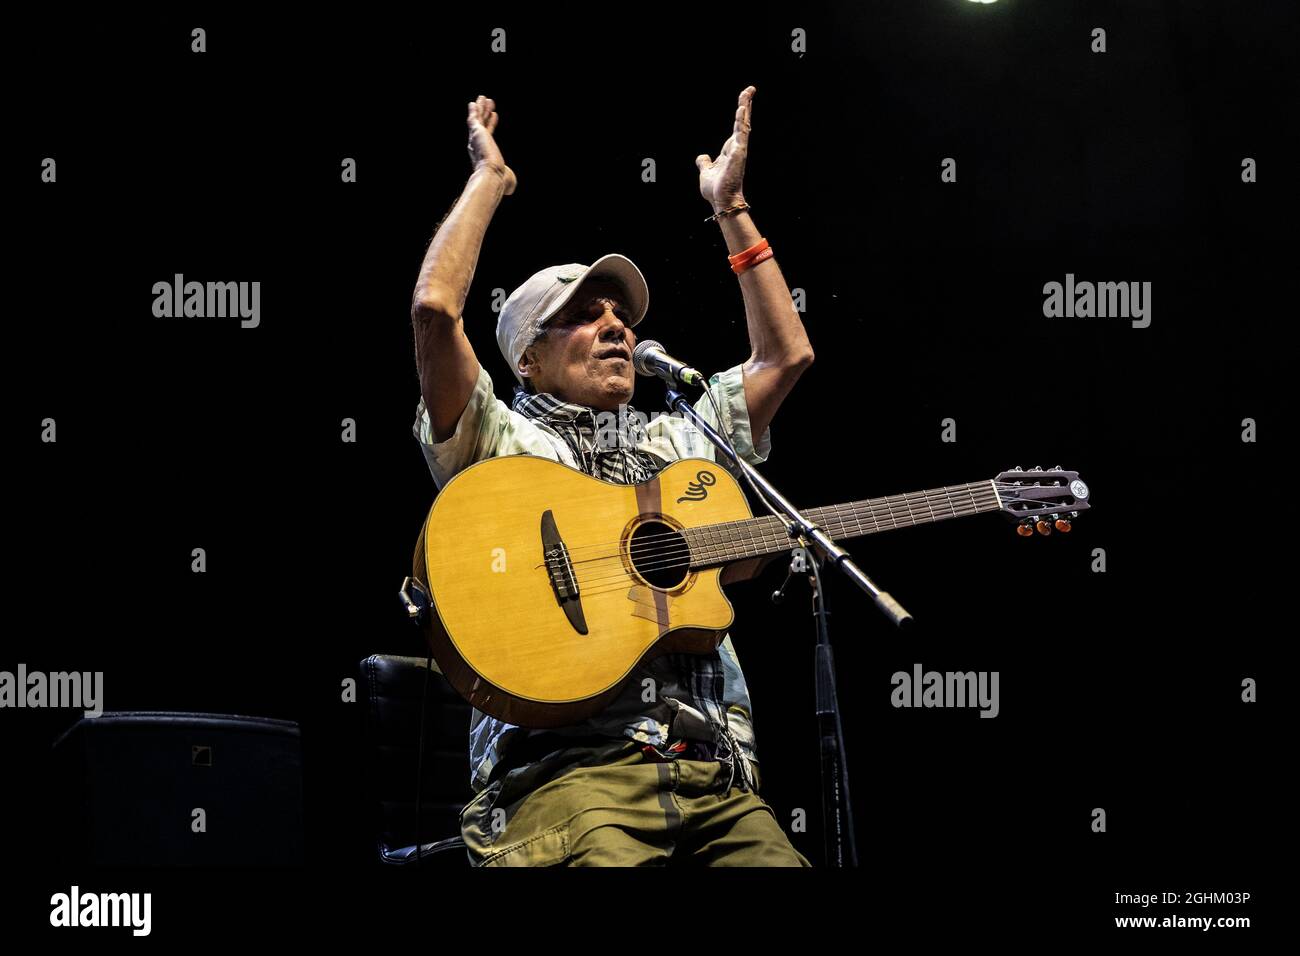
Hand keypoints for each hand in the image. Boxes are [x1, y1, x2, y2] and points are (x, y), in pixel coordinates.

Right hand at [467, 95, 515, 194]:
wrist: (491, 177)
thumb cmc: (499, 183)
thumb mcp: (508, 181)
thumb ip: (509, 183)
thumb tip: (511, 189)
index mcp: (482, 156)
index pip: (487, 136)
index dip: (491, 125)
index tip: (494, 115)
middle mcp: (477, 147)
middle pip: (481, 126)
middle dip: (484, 114)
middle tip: (486, 103)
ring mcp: (475, 139)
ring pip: (478, 119)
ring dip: (481, 108)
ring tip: (483, 98)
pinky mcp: (476, 132)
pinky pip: (474, 117)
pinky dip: (475, 109)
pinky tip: (477, 101)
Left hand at [695, 85, 754, 210]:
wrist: (721, 200)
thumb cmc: (716, 189)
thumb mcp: (706, 171)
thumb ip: (704, 162)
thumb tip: (702, 157)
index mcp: (730, 149)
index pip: (737, 127)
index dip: (741, 114)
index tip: (744, 100)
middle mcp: (737, 147)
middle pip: (742, 121)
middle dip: (746, 104)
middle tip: (750, 89)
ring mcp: (739, 150)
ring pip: (743, 124)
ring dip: (745, 107)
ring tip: (748, 92)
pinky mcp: (738, 154)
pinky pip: (740, 134)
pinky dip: (741, 121)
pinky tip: (741, 109)